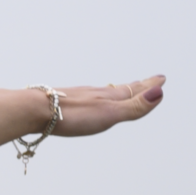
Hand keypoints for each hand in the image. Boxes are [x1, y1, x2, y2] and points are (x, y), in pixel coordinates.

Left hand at [22, 76, 164, 137]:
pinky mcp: (63, 102)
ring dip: (118, 91)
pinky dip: (96, 98)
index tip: (162, 79)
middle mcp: (96, 94)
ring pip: (104, 92)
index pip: (135, 91)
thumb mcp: (109, 114)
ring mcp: (80, 96)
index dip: (150, 87)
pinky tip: (89, 101)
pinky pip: (87, 98)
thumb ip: (134, 107)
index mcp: (108, 98)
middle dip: (138, 86)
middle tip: (150, 80)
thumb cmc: (71, 115)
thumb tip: (160, 92)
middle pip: (122, 89)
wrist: (33, 110)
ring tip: (123, 90)